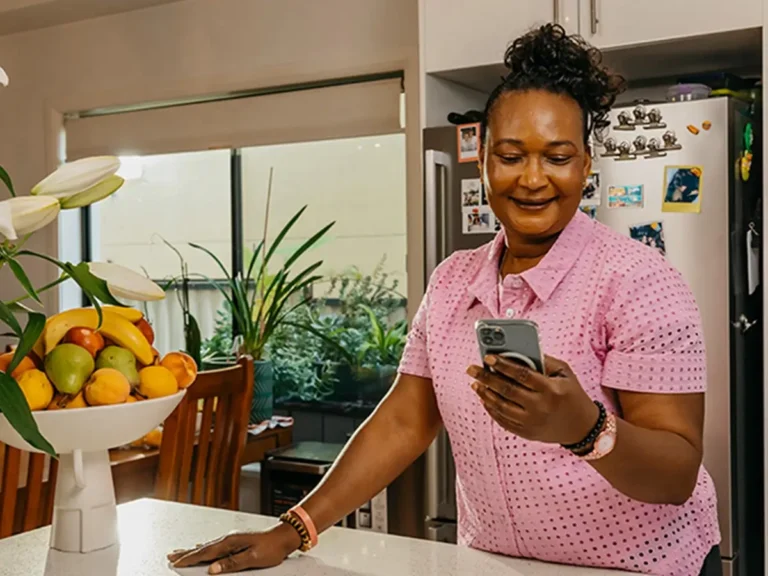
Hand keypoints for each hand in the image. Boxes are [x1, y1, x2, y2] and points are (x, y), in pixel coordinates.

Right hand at [167, 522, 300, 573]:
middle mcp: (229, 539)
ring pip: (208, 546)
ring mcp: (232, 539)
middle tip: (171, 555)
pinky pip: (215, 545)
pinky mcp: (237, 540)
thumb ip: (231, 564)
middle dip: (186, 553)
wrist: (284, 537)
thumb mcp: (252, 559)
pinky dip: (205, 547)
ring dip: (193, 550)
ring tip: (181, 552)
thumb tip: (212, 569)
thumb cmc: (271, 548)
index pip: (205, 553)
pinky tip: (203, 546)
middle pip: (203, 548)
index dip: (190, 559)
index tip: (176, 562)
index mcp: (230, 543)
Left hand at [467, 354, 598, 444]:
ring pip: (501, 407)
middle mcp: (540, 407)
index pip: (521, 374)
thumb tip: (518, 352)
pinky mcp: (527, 433)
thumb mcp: (565, 374)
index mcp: (550, 389)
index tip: (488, 357)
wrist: (582, 428)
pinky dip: (491, 409)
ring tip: (475, 383)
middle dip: (486, 378)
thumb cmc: (573, 395)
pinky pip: (503, 420)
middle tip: (472, 369)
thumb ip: (544, 361)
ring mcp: (532, 422)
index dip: (503, 365)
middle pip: (506, 390)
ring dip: (485, 394)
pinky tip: (485, 398)